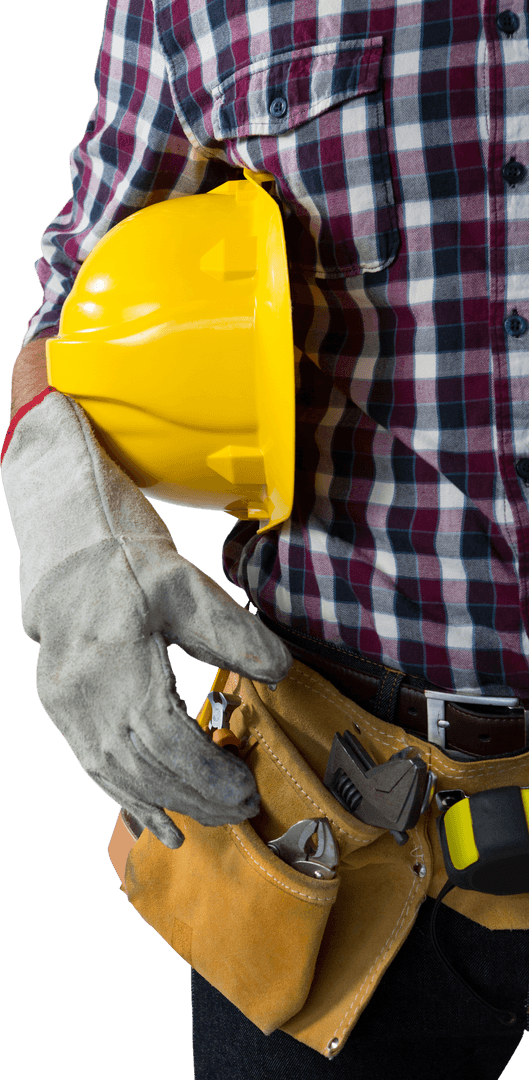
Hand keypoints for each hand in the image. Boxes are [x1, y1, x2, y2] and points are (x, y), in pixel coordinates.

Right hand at [2, 391, 290, 846]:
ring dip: (169, 803)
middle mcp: (79, 690)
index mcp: (111, 657)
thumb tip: (280, 672)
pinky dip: (128, 801)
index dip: (206, 772)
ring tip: (212, 817)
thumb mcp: (186, 582)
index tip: (245, 785)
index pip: (161, 738)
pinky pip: (94, 769)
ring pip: (117, 776)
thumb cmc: (125, 555)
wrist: (67, 542)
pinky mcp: (61, 708)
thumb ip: (234, 633)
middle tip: (242, 807)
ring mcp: (64, 704)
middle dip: (196, 795)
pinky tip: (158, 824)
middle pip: (140, 767)